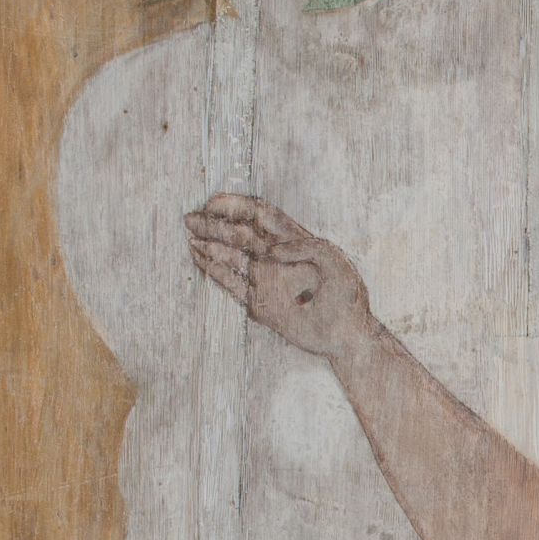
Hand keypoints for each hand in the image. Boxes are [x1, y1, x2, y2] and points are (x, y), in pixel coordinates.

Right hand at [186, 193, 373, 362]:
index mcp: (292, 239)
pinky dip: (215, 272)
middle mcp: (274, 257)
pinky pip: (232, 285)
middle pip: (238, 233)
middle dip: (213, 224)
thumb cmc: (347, 296)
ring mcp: (266, 279)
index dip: (234, 205)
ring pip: (231, 257)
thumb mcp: (335, 262)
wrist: (348, 336)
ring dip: (210, 247)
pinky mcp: (260, 303)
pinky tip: (200, 260)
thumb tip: (272, 251)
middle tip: (190, 220)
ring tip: (191, 239)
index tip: (212, 204)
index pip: (257, 213)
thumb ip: (306, 247)